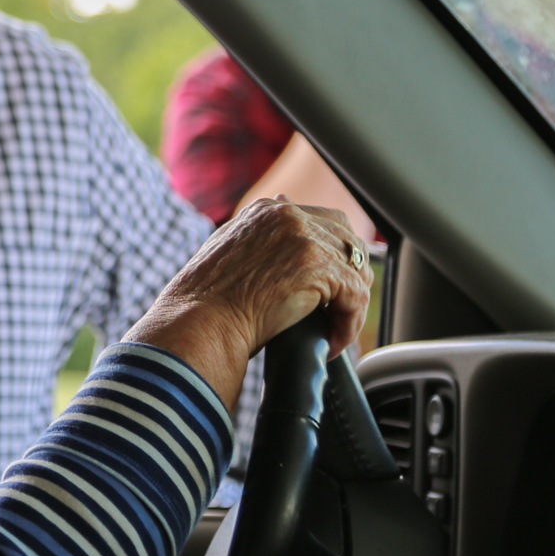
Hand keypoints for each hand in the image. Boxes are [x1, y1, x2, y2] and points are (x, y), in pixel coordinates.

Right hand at [124, 197, 372, 408]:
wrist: (198, 323)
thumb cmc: (205, 305)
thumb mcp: (229, 259)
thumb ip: (258, 247)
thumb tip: (283, 254)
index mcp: (266, 211)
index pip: (321, 220)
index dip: (333, 255)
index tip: (330, 289)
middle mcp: (286, 215)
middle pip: (347, 238)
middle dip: (351, 276)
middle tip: (339, 311)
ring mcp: (303, 237)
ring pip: (356, 269)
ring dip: (350, 305)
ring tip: (334, 331)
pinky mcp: (317, 265)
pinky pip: (355, 297)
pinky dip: (349, 325)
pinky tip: (332, 344)